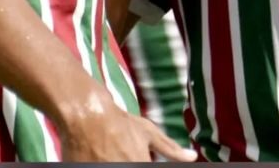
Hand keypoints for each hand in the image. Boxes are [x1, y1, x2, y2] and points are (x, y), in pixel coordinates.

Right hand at [57, 90, 196, 161]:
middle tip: (124, 152)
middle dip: (129, 161)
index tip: (141, 158)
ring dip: (116, 162)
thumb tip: (192, 157)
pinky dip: (102, 164)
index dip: (145, 162)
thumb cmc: (120, 122)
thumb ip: (171, 148)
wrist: (86, 116)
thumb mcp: (148, 132)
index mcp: (141, 164)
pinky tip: (102, 156)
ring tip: (113, 153)